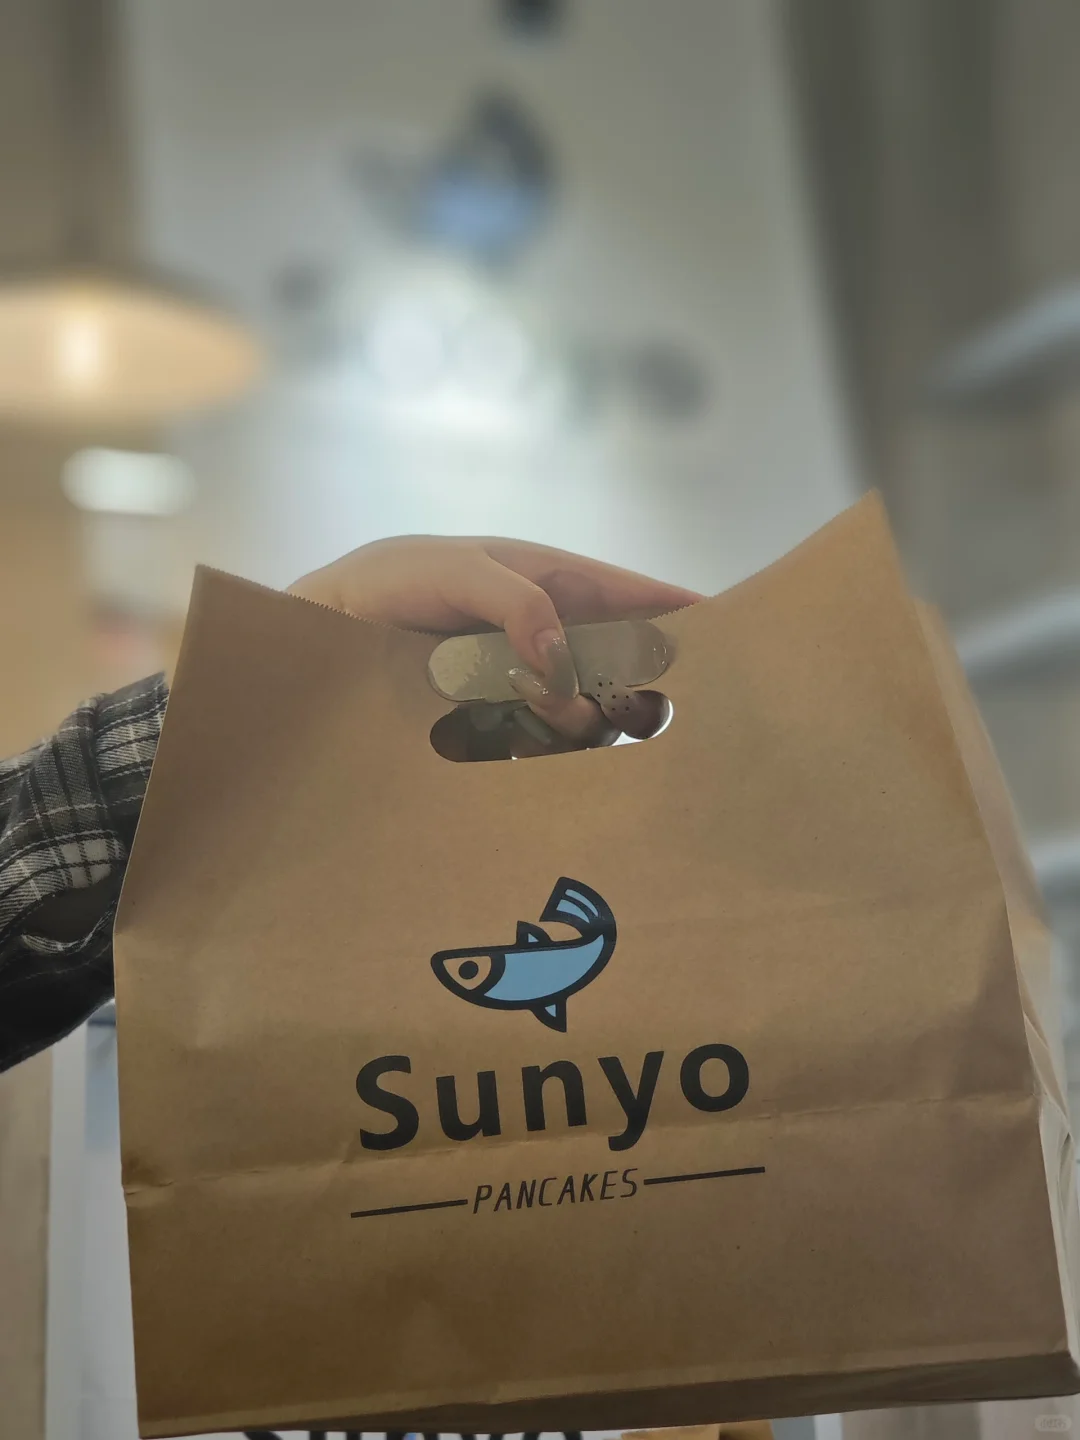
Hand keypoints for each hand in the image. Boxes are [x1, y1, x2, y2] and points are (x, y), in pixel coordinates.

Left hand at [289, 536, 699, 750]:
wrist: (319, 633)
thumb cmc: (384, 582)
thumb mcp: (450, 571)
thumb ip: (513, 600)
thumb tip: (562, 657)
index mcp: (544, 580)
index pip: (627, 593)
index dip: (677, 609)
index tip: (733, 631)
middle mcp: (543, 630)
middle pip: (620, 658)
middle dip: (637, 681)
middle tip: (648, 709)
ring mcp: (523, 676)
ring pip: (588, 705)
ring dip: (585, 720)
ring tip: (556, 722)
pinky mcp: (495, 718)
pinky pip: (546, 737)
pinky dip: (553, 746)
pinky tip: (542, 754)